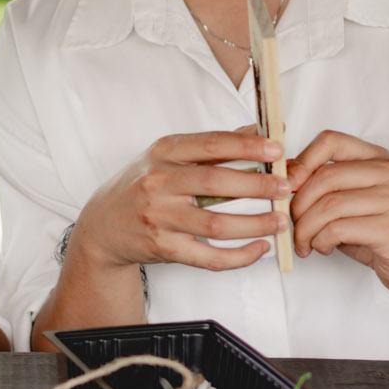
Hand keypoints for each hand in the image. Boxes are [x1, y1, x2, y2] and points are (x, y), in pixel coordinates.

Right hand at [67, 128, 288, 274]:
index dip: (246, 147)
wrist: (102, 227)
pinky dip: (239, 256)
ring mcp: (160, 218)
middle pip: (215, 183)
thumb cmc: (141, 187)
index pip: (210, 145)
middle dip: (257, 186)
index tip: (276, 150)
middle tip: (286, 188)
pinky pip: (208, 257)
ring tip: (280, 222)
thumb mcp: (168, 158)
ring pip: (216, 224)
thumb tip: (258, 131)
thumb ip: (212, 146)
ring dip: (254, 224)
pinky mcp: (164, 248)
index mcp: (163, 153)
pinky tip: (259, 249)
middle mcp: (158, 183)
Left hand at [287, 130, 388, 295]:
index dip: (301, 161)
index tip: (286, 185)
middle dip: (297, 205)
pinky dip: (321, 240)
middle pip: (326, 177)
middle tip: (290, 224)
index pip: (331, 141)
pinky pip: (339, 229)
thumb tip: (282, 175)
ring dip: (306, 229)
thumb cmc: (383, 230)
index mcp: (379, 158)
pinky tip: (324, 247)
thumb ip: (326, 185)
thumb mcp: (353, 200)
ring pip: (329, 206)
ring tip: (305, 242)